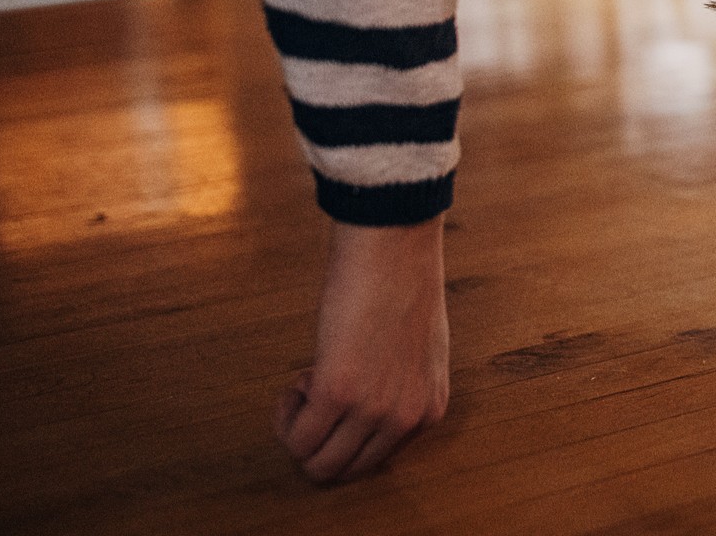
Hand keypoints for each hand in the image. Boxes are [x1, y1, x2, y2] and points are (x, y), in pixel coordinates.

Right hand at [277, 219, 450, 483]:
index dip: (346, 428)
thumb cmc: (403, 284)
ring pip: (316, 465)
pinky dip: (286, 414)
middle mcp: (407, 418)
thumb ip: (401, 385)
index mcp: (430, 410)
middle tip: (317, 390)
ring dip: (299, 428)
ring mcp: (373, 409)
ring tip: (309, 381)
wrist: (395, 244)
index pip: (375, 460)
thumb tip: (366, 408)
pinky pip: (296, 438)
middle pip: (344, 471)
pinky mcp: (337, 391)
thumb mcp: (420, 350)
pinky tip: (302, 373)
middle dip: (318, 438)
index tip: (344, 389)